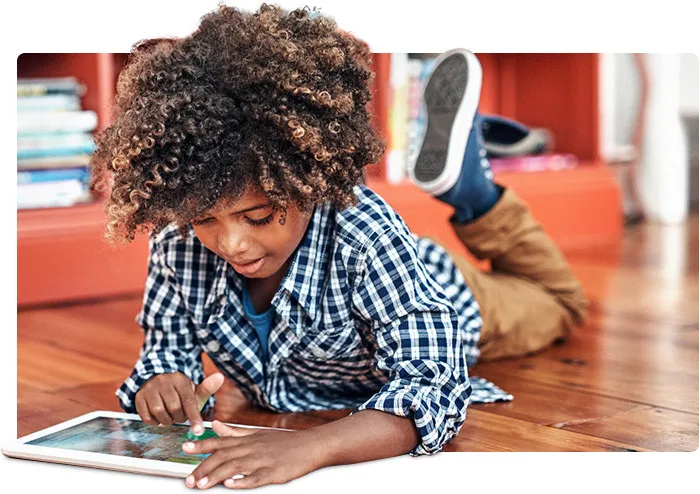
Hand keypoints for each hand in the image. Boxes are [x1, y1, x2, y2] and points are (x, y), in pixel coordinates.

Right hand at [134, 372, 223, 435]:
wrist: (156, 382)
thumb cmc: (179, 392)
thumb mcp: (193, 390)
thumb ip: (207, 388)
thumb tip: (220, 376)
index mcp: (180, 380)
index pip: (189, 400)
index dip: (194, 417)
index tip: (198, 431)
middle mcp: (164, 381)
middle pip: (174, 408)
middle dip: (179, 417)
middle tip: (180, 416)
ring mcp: (150, 388)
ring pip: (159, 412)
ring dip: (167, 420)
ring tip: (170, 417)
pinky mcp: (139, 397)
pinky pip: (146, 416)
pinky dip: (154, 422)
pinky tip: (159, 418)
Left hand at [182, 420, 320, 488]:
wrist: (311, 445)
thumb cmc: (285, 442)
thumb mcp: (258, 433)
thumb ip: (234, 432)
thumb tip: (216, 425)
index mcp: (248, 439)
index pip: (220, 441)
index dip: (202, 445)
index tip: (185, 448)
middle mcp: (252, 448)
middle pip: (223, 457)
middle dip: (204, 468)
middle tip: (189, 480)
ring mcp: (263, 460)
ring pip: (235, 467)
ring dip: (217, 476)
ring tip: (202, 485)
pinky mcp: (273, 473)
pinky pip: (255, 478)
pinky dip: (242, 481)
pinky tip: (231, 485)